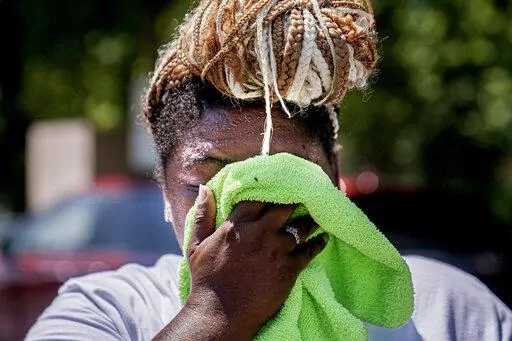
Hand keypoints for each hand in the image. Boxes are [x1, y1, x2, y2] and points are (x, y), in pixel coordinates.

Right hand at [184, 185, 327, 339]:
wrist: (220, 315)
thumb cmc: (206, 280)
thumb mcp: (196, 245)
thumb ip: (202, 215)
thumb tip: (204, 187)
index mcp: (236, 225)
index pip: (258, 198)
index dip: (270, 191)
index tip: (279, 189)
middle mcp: (259, 234)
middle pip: (284, 208)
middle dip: (293, 202)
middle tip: (302, 198)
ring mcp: (276, 251)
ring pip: (300, 227)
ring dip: (309, 221)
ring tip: (316, 216)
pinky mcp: (289, 269)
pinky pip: (310, 251)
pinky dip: (318, 243)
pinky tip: (323, 238)